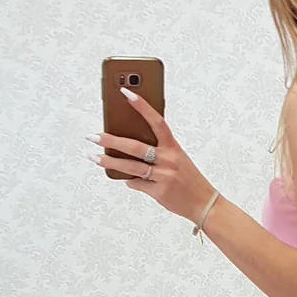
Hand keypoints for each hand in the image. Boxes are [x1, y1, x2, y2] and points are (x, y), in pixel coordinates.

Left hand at [87, 88, 214, 223]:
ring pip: (130, 167)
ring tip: (93, 157)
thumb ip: (158, 151)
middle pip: (135, 147)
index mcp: (173, 146)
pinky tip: (125, 179)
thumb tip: (130, 149)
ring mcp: (164, 176)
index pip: (157, 121)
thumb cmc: (188, 178)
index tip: (125, 93)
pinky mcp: (159, 192)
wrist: (204, 203)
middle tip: (93, 136)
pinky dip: (129, 181)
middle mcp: (169, 159)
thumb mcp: (177, 158)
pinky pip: (137, 184)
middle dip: (111, 141)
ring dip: (109, 162)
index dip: (142, 106)